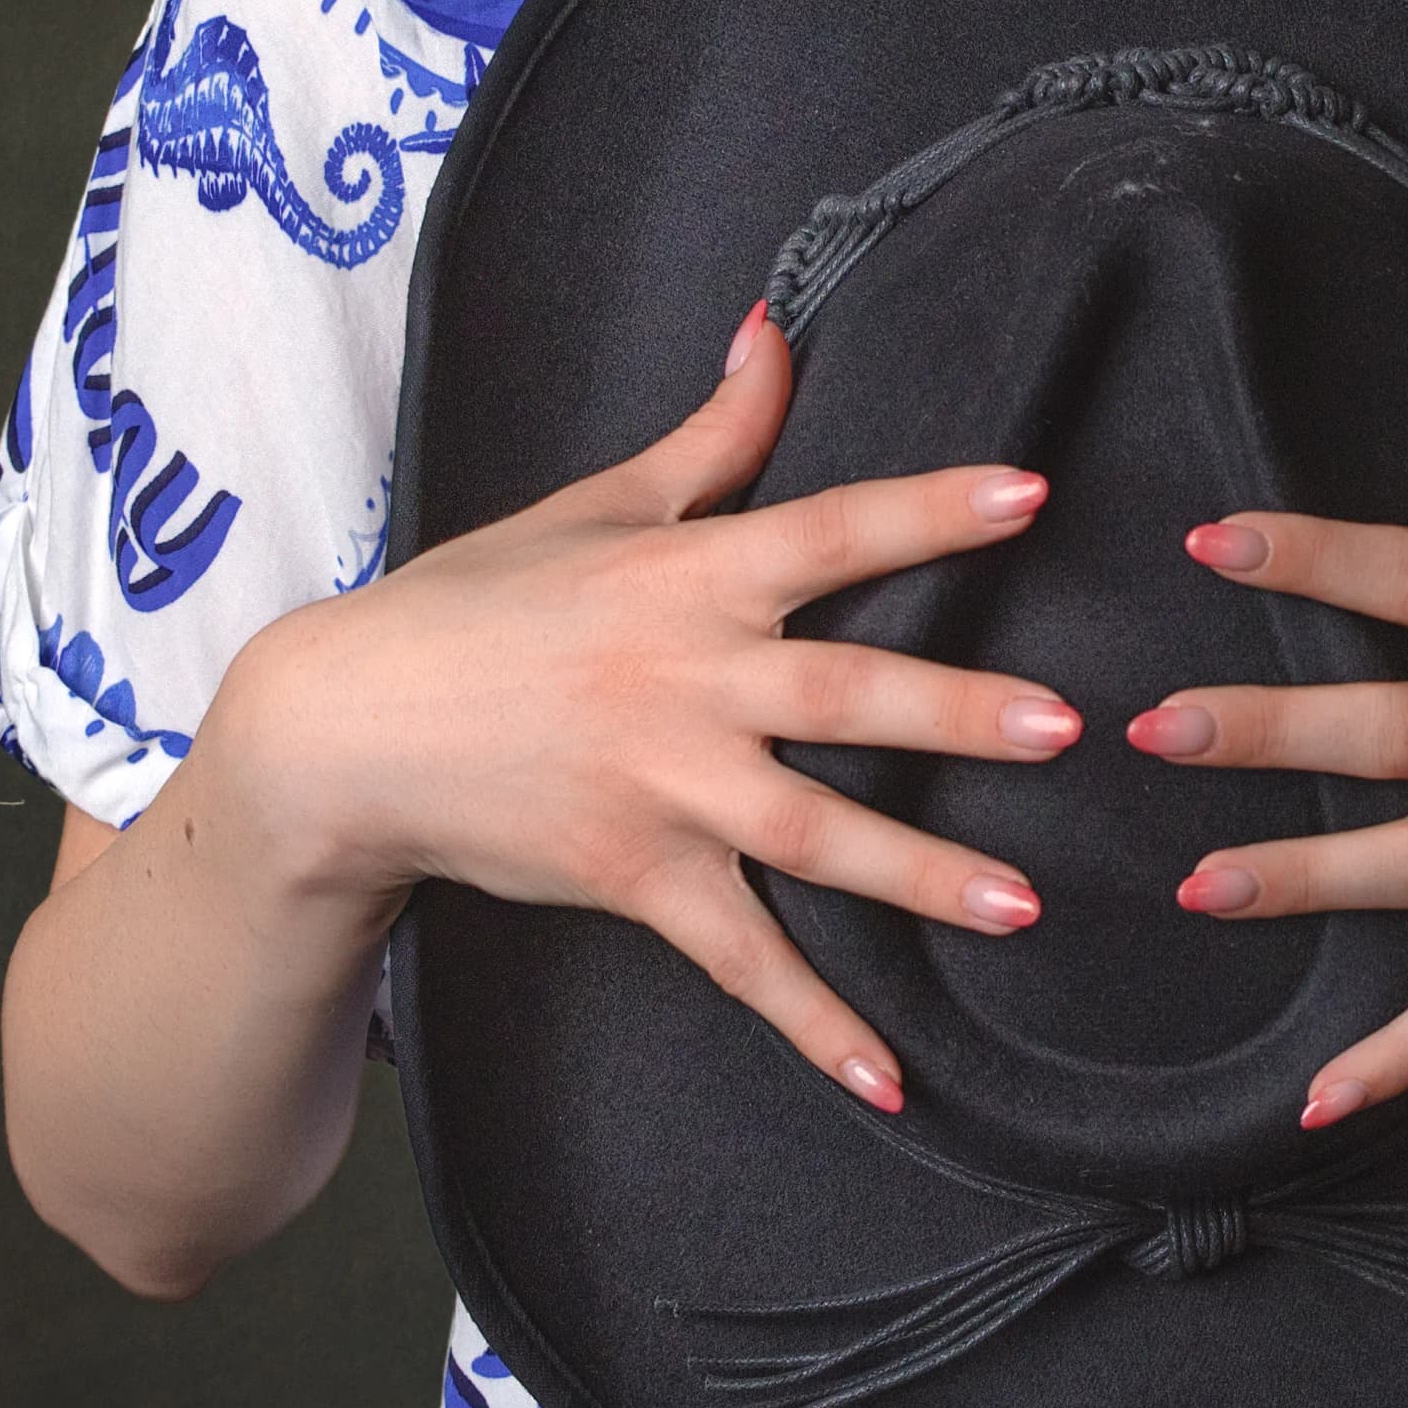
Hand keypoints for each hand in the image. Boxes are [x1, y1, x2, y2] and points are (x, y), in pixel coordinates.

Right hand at [198, 305, 1077, 1108]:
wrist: (343, 730)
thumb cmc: (475, 606)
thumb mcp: (593, 506)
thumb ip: (711, 436)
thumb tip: (774, 329)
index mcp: (686, 578)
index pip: (829, 531)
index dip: (929, 511)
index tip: (1030, 497)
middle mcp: (686, 681)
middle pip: (845, 692)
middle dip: (957, 712)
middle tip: (1064, 726)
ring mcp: (662, 788)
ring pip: (813, 834)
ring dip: (921, 874)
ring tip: (1023, 904)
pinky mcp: (635, 877)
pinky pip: (742, 960)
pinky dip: (816, 1025)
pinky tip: (891, 1079)